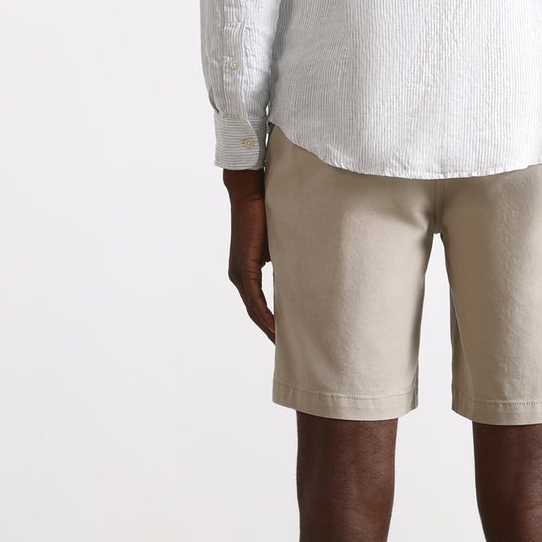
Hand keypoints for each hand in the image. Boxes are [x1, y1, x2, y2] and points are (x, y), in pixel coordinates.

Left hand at [223, 168, 275, 340]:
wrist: (249, 192)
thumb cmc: (265, 213)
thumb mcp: (279, 244)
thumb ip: (285, 261)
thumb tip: (303, 274)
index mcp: (246, 271)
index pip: (258, 304)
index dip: (270, 322)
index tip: (285, 336)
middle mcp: (238, 276)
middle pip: (255, 312)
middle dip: (270, 331)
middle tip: (287, 348)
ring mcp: (239, 273)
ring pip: (254, 309)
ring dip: (268, 327)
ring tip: (283, 344)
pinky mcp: (243, 268)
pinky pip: (254, 299)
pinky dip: (264, 315)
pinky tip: (275, 328)